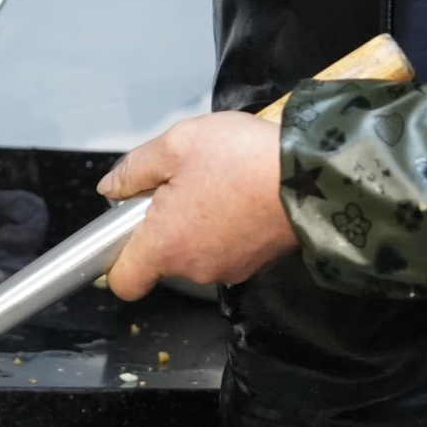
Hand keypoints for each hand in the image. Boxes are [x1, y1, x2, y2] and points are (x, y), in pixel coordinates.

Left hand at [95, 112, 294, 296]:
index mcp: (166, 245)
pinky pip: (226, 246)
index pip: (124, 281)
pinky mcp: (256, 261)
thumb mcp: (175, 145)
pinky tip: (239, 192)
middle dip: (163, 221)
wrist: (314, 175)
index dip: (114, 260)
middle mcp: (195, 267)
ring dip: (197, 220)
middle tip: (180, 182)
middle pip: (162, 256)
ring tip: (216, 181)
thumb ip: (134, 169)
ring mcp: (229, 267)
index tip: (119, 233)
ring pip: (195, 249)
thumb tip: (112, 188)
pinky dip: (226, 224)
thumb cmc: (244, 160)